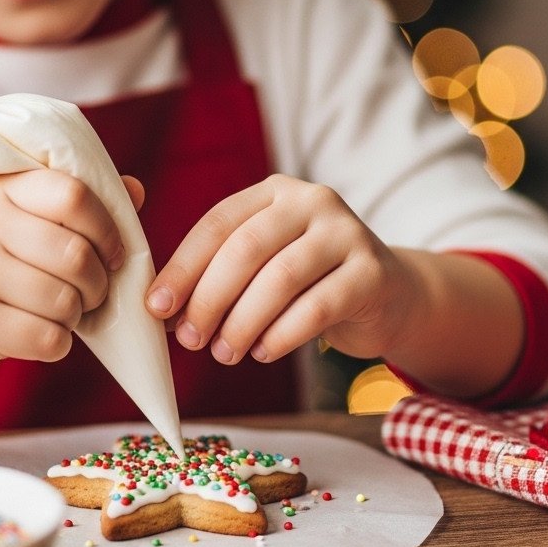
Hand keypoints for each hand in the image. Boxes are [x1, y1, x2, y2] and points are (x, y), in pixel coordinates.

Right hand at [0, 170, 143, 384]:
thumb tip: (136, 191)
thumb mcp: (19, 223)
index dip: (107, 229)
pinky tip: (39, 335)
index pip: (73, 194)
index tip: (113, 253)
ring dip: (75, 316)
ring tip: (58, 314)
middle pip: (76, 254)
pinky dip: (57, 344)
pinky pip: (47, 337)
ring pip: (65, 300)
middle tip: (89, 294)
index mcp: (0, 190)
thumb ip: (76, 206)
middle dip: (97, 284)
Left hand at [146, 174, 410, 366]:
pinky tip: (263, 352)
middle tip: (191, 340)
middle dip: (210, 298)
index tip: (157, 308)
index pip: (218, 224)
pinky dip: (282, 335)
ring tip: (225, 353)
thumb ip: (222, 273)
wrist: (390, 295)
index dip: (182, 267)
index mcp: (275, 192)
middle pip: (246, 249)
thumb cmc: (311, 282)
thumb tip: (164, 310)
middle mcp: (313, 201)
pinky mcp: (372, 272)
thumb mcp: (266, 264)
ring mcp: (347, 233)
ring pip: (280, 279)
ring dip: (243, 322)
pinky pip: (317, 307)